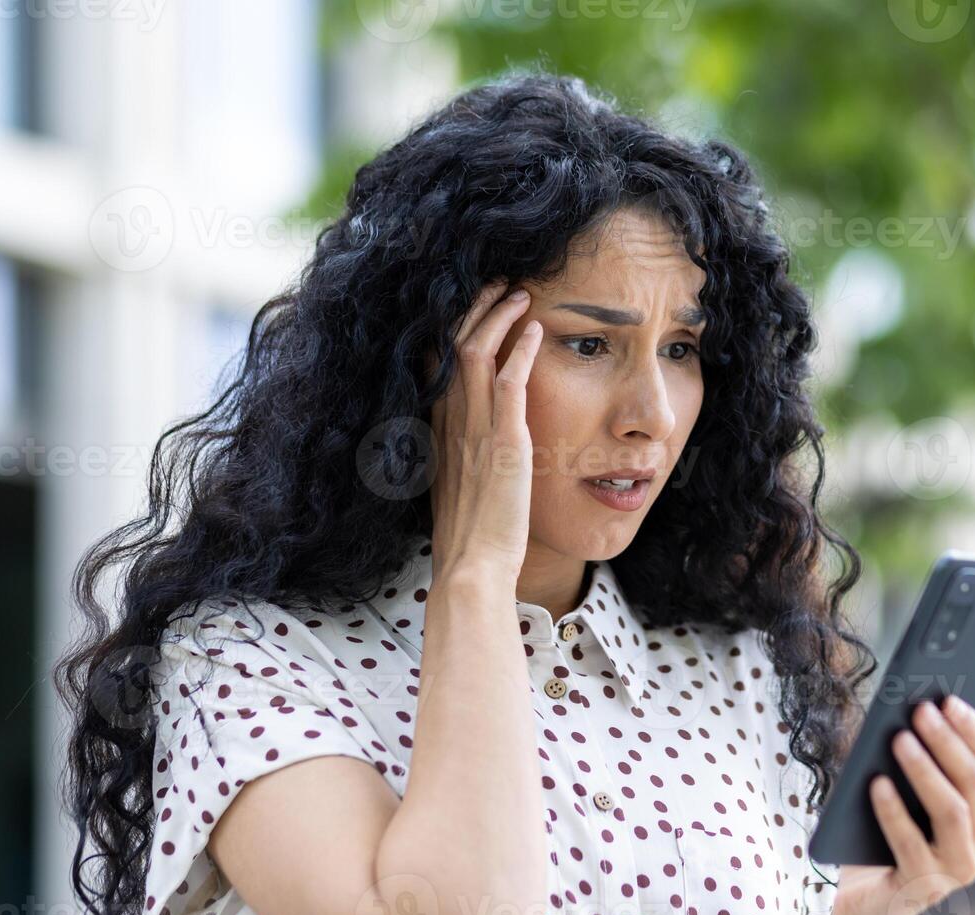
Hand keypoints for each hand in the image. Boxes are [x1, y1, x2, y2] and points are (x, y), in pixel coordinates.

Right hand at [426, 280, 542, 580]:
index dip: (452, 329)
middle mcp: (450, 424)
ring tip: (518, 293)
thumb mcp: (458, 488)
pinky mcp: (505, 444)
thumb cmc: (470, 538)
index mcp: (438, 432)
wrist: (472, 568)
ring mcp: (475, 431)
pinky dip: (522, 351)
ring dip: (498, 317)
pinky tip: (536, 329)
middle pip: (452, 347)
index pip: (437, 364)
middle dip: (474, 309)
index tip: (471, 306)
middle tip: (498, 284)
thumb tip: (472, 445)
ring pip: (476, 354)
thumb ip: (462, 457)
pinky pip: (509, 384)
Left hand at [829, 695, 974, 914]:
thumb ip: (912, 761)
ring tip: (898, 739)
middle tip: (920, 710)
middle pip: (972, 781)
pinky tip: (875, 784)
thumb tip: (902, 712)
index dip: (970, 725)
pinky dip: (893, 810)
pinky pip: (910, 843)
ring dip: (925, 770)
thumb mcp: (902, 793)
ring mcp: (958, 868)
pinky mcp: (924, 888)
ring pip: (951, 810)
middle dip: (946, 741)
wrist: (866, 903)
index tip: (947, 696)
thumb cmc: (883, 836)